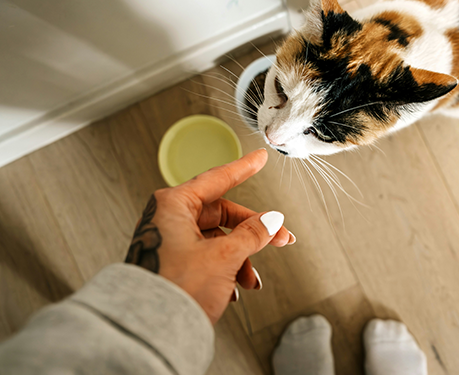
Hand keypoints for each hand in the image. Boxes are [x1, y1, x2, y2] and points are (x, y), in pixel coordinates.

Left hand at [124, 148, 293, 323]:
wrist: (148, 331)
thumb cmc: (174, 290)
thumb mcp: (224, 256)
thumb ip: (252, 234)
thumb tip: (270, 221)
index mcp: (174, 205)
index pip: (218, 179)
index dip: (244, 168)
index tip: (259, 158)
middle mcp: (167, 219)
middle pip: (222, 214)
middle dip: (252, 232)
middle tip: (279, 239)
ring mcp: (168, 241)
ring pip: (216, 239)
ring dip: (240, 257)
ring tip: (250, 280)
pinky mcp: (170, 263)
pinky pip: (205, 256)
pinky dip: (224, 269)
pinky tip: (233, 289)